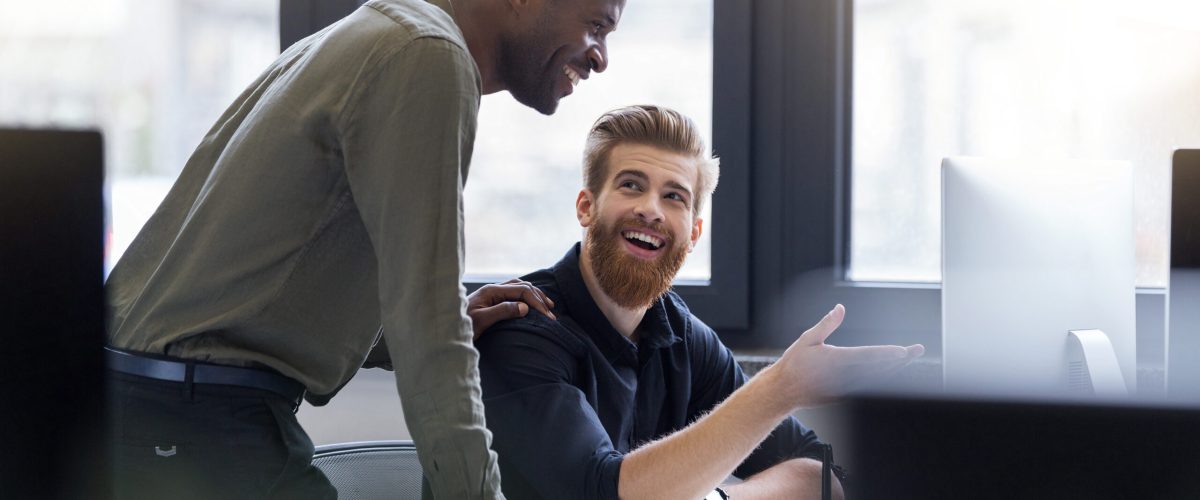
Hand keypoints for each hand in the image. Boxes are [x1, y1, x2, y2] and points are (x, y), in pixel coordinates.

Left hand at [467, 279, 555, 339]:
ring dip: (535, 295)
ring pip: (520, 287)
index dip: (536, 302)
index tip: (547, 316)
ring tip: (548, 306)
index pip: (521, 290)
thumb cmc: (461, 325)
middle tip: (551, 314)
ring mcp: (492, 293)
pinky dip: (526, 296)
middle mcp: (493, 289)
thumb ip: (503, 311)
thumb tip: (525, 307)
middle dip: (539, 298)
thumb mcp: (482, 321)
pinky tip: (531, 303)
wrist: (444, 328)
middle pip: (523, 286)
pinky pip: (514, 293)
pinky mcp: (491, 300)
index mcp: (491, 291)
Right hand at [767, 304, 923, 408]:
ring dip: (896, 370)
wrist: (783, 391)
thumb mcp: (807, 339)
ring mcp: (845, 389)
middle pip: (878, 369)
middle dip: (900, 360)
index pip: (866, 356)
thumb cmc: (794, 363)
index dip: (886, 354)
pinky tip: (893, 373)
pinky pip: (868, 388)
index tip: (903, 351)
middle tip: (917, 350)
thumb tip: (840, 308)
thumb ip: (827, 324)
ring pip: (877, 380)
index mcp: (834, 360)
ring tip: (910, 359)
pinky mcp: (845, 397)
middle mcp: (843, 376)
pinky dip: (883, 380)